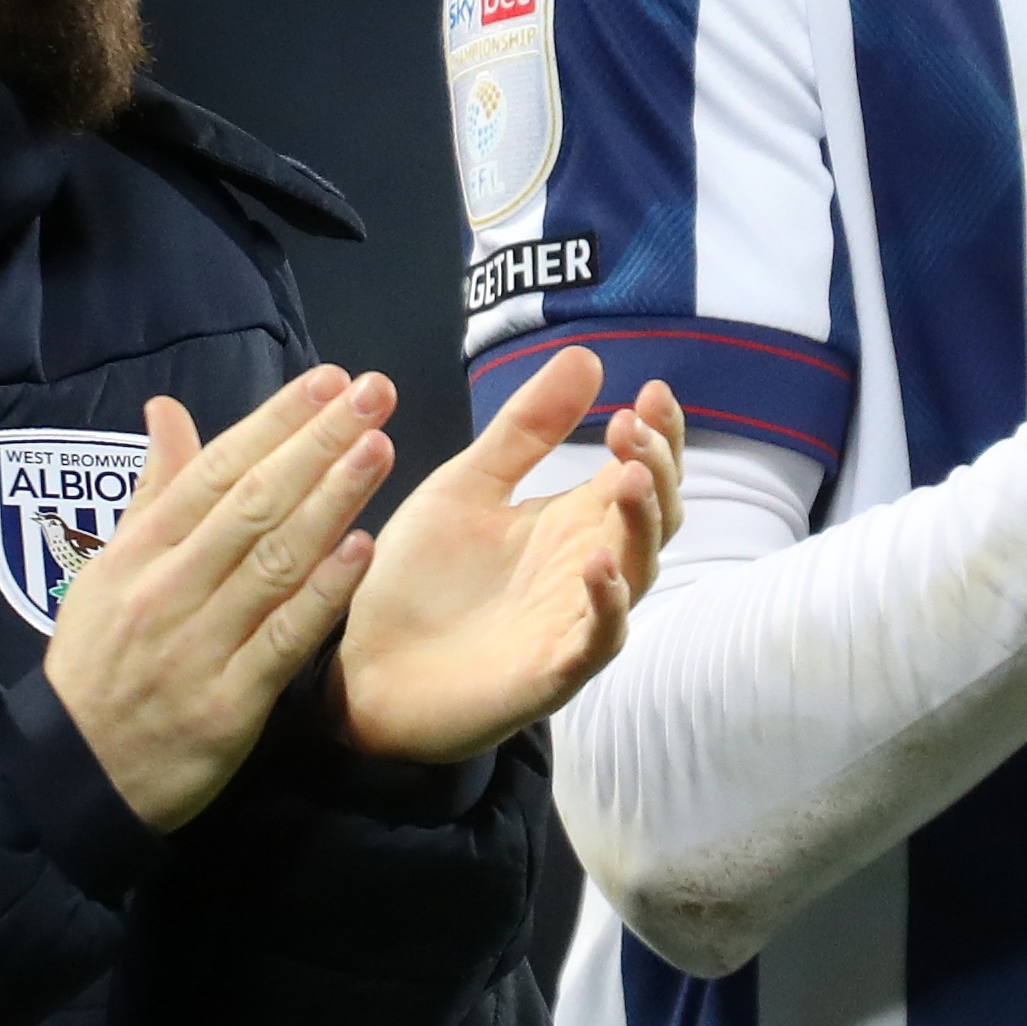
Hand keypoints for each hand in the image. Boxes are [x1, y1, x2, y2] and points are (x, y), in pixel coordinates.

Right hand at [42, 365, 395, 831]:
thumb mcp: (110, 572)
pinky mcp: (228, 704)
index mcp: (140, 552)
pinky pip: (282, 639)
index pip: (216, 471)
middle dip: (317, 443)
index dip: (275, 422)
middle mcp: (169, 589)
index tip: (328, 381)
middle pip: (251, 504)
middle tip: (373, 394)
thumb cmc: (101, 662)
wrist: (76, 773)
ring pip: (273, 562)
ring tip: (379, 450)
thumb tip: (167, 410)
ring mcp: (199, 646)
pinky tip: (362, 552)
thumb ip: (152, 492)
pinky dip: (322, 595)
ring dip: (331, 501)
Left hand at [331, 355, 689, 762]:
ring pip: (639, 571)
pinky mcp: (553, 670)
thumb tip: (588, 355)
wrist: (366, 669)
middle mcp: (587, 566)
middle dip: (657, 469)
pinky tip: (595, 567)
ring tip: (629, 478)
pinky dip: (608, 605)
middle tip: (632, 429)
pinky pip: (598, 639)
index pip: (640, 470)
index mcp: (571, 521)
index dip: (659, 434)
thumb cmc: (421, 581)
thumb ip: (526, 429)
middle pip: (655, 515)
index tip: (649, 392)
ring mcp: (575, 620)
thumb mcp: (468, 486)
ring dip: (641, 523)